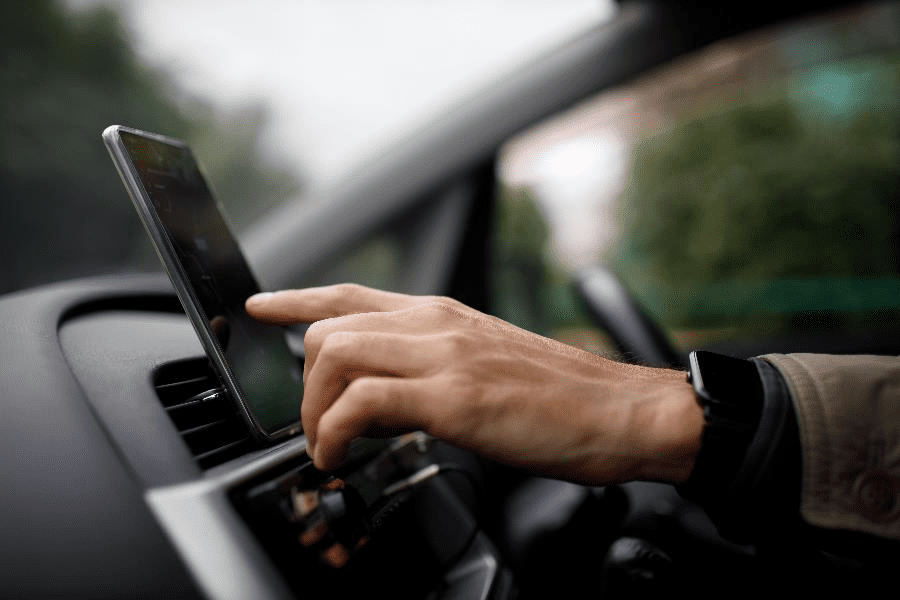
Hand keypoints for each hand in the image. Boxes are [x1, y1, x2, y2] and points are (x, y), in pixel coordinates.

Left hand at [246, 284, 702, 484]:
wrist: (620, 412)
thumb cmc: (560, 397)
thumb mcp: (486, 366)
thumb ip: (430, 370)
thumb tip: (382, 398)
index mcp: (444, 314)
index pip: (352, 294)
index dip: (297, 299)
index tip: (260, 307)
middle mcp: (437, 323)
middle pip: (329, 327)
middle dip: (303, 384)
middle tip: (315, 427)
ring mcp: (445, 355)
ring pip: (335, 355)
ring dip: (314, 410)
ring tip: (327, 448)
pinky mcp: (454, 396)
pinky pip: (363, 402)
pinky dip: (336, 432)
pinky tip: (343, 455)